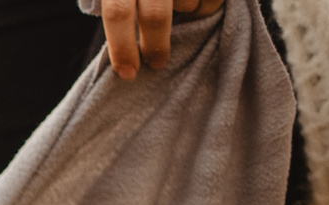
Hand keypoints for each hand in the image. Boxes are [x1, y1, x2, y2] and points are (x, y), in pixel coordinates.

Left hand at [100, 0, 225, 79]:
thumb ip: (120, 9)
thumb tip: (122, 55)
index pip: (118, 12)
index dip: (122, 46)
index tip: (127, 73)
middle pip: (155, 14)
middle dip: (155, 44)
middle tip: (156, 62)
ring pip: (187, 4)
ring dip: (184, 14)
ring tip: (178, 7)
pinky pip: (210, 1)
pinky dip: (205, 6)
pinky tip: (196, 0)